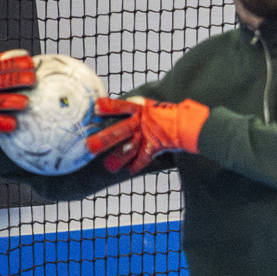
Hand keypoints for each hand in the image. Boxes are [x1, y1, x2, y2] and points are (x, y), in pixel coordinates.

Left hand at [87, 97, 209, 174]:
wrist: (186, 122)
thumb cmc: (164, 113)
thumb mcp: (148, 105)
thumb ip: (131, 108)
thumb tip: (107, 108)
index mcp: (139, 108)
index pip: (121, 106)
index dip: (108, 107)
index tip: (95, 108)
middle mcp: (141, 122)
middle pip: (120, 131)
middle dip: (105, 139)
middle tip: (90, 147)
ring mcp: (148, 136)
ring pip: (129, 148)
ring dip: (118, 158)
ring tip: (108, 167)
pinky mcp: (155, 147)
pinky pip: (143, 159)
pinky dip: (136, 165)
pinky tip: (128, 170)